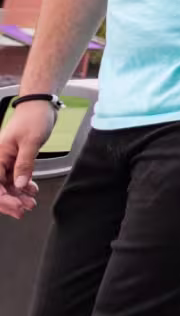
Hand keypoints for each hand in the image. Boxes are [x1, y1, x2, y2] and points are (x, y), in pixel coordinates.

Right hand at [0, 101, 56, 219]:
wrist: (41, 106)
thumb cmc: (34, 118)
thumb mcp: (30, 142)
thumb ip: (24, 164)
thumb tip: (19, 185)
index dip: (4, 199)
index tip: (16, 207)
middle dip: (10, 201)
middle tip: (24, 209)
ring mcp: (7, 160)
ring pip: (8, 184)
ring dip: (18, 195)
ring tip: (30, 202)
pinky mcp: (16, 159)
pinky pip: (16, 177)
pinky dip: (23, 186)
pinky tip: (31, 190)